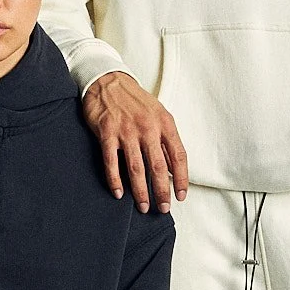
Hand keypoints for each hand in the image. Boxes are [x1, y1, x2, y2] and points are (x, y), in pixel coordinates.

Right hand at [82, 71, 188, 212]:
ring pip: (136, 168)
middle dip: (162, 191)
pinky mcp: (107, 133)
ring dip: (141, 191)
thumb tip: (173, 167)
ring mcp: (126, 130)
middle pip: (158, 166)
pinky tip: (118, 193)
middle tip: (163, 208)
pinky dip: (115, 180)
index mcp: (164, 123)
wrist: (108, 81)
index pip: (178, 156)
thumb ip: (165, 139)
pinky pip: (112, 162)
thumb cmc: (134, 101)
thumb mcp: (158, 114)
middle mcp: (147, 127)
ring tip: (144, 206)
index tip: (181, 196)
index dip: (181, 178)